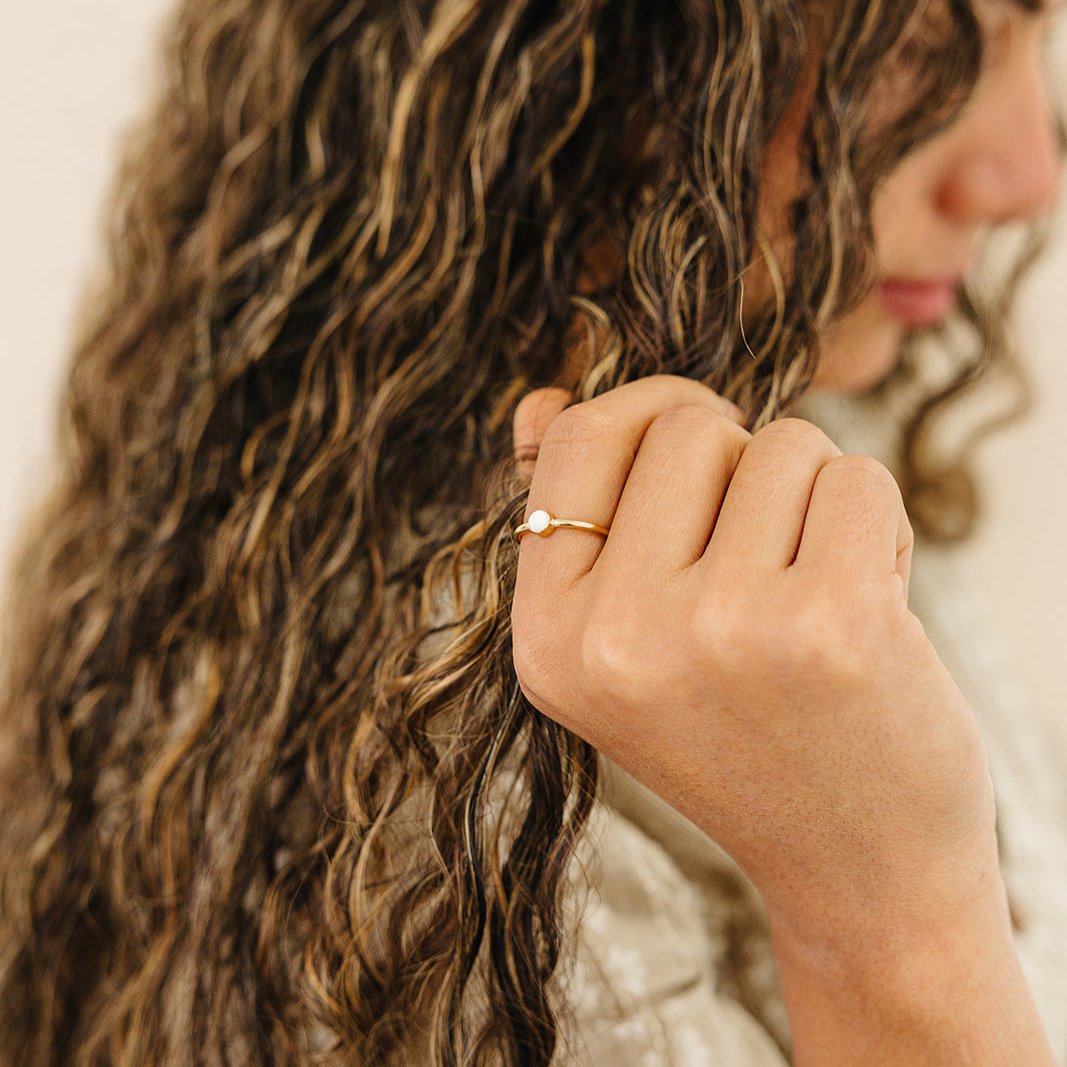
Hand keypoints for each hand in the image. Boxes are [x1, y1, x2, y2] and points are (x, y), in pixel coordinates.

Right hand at [510, 375, 999, 950]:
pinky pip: (857, 479)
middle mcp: (617, 638)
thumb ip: (578, 520)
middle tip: (761, 557)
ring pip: (783, 445)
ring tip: (810, 597)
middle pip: (686, 426)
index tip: (698, 462)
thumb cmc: (741, 738)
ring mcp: (721, 629)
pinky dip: (876, 527)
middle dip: (740, 466)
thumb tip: (540, 401)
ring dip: (811, 503)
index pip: (576, 442)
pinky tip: (870, 607)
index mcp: (547, 639)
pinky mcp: (830, 623)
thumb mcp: (620, 646)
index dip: (644, 420)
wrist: (855, 867)